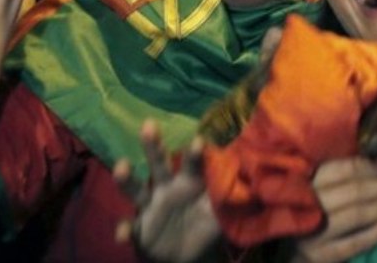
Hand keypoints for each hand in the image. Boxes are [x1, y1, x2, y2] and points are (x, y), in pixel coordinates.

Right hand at [114, 121, 219, 262]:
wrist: (184, 254)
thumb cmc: (203, 225)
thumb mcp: (220, 214)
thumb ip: (231, 200)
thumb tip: (255, 188)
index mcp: (188, 182)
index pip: (191, 163)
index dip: (195, 154)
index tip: (199, 141)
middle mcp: (165, 188)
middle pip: (159, 164)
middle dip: (153, 146)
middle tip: (149, 126)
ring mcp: (149, 207)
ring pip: (135, 190)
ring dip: (127, 178)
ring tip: (122, 167)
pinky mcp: (137, 228)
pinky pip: (128, 228)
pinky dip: (123, 231)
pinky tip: (122, 234)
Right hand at [286, 158, 376, 262]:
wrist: (290, 252)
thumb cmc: (310, 212)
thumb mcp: (317, 190)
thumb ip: (342, 179)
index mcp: (304, 181)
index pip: (341, 169)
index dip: (369, 169)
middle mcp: (306, 203)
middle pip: (352, 190)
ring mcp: (312, 231)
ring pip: (355, 214)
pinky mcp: (321, 254)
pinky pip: (355, 242)